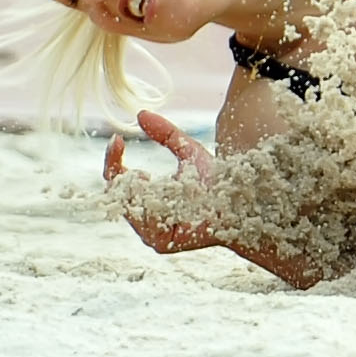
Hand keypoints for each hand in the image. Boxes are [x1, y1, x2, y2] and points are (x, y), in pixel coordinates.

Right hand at [104, 109, 218, 255]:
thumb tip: (140, 113)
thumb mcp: (187, 151)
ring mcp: (152, 233)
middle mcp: (146, 217)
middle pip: (117, 196)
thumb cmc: (218, 178)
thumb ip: (166, 134)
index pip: (119, 180)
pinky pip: (144, 225)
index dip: (113, 160)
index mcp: (148, 197)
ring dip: (133, 189)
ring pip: (127, 209)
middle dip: (116, 172)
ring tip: (146, 173)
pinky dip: (148, 207)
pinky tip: (156, 190)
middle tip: (122, 151)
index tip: (116, 139)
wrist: (242, 200)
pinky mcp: (162, 243)